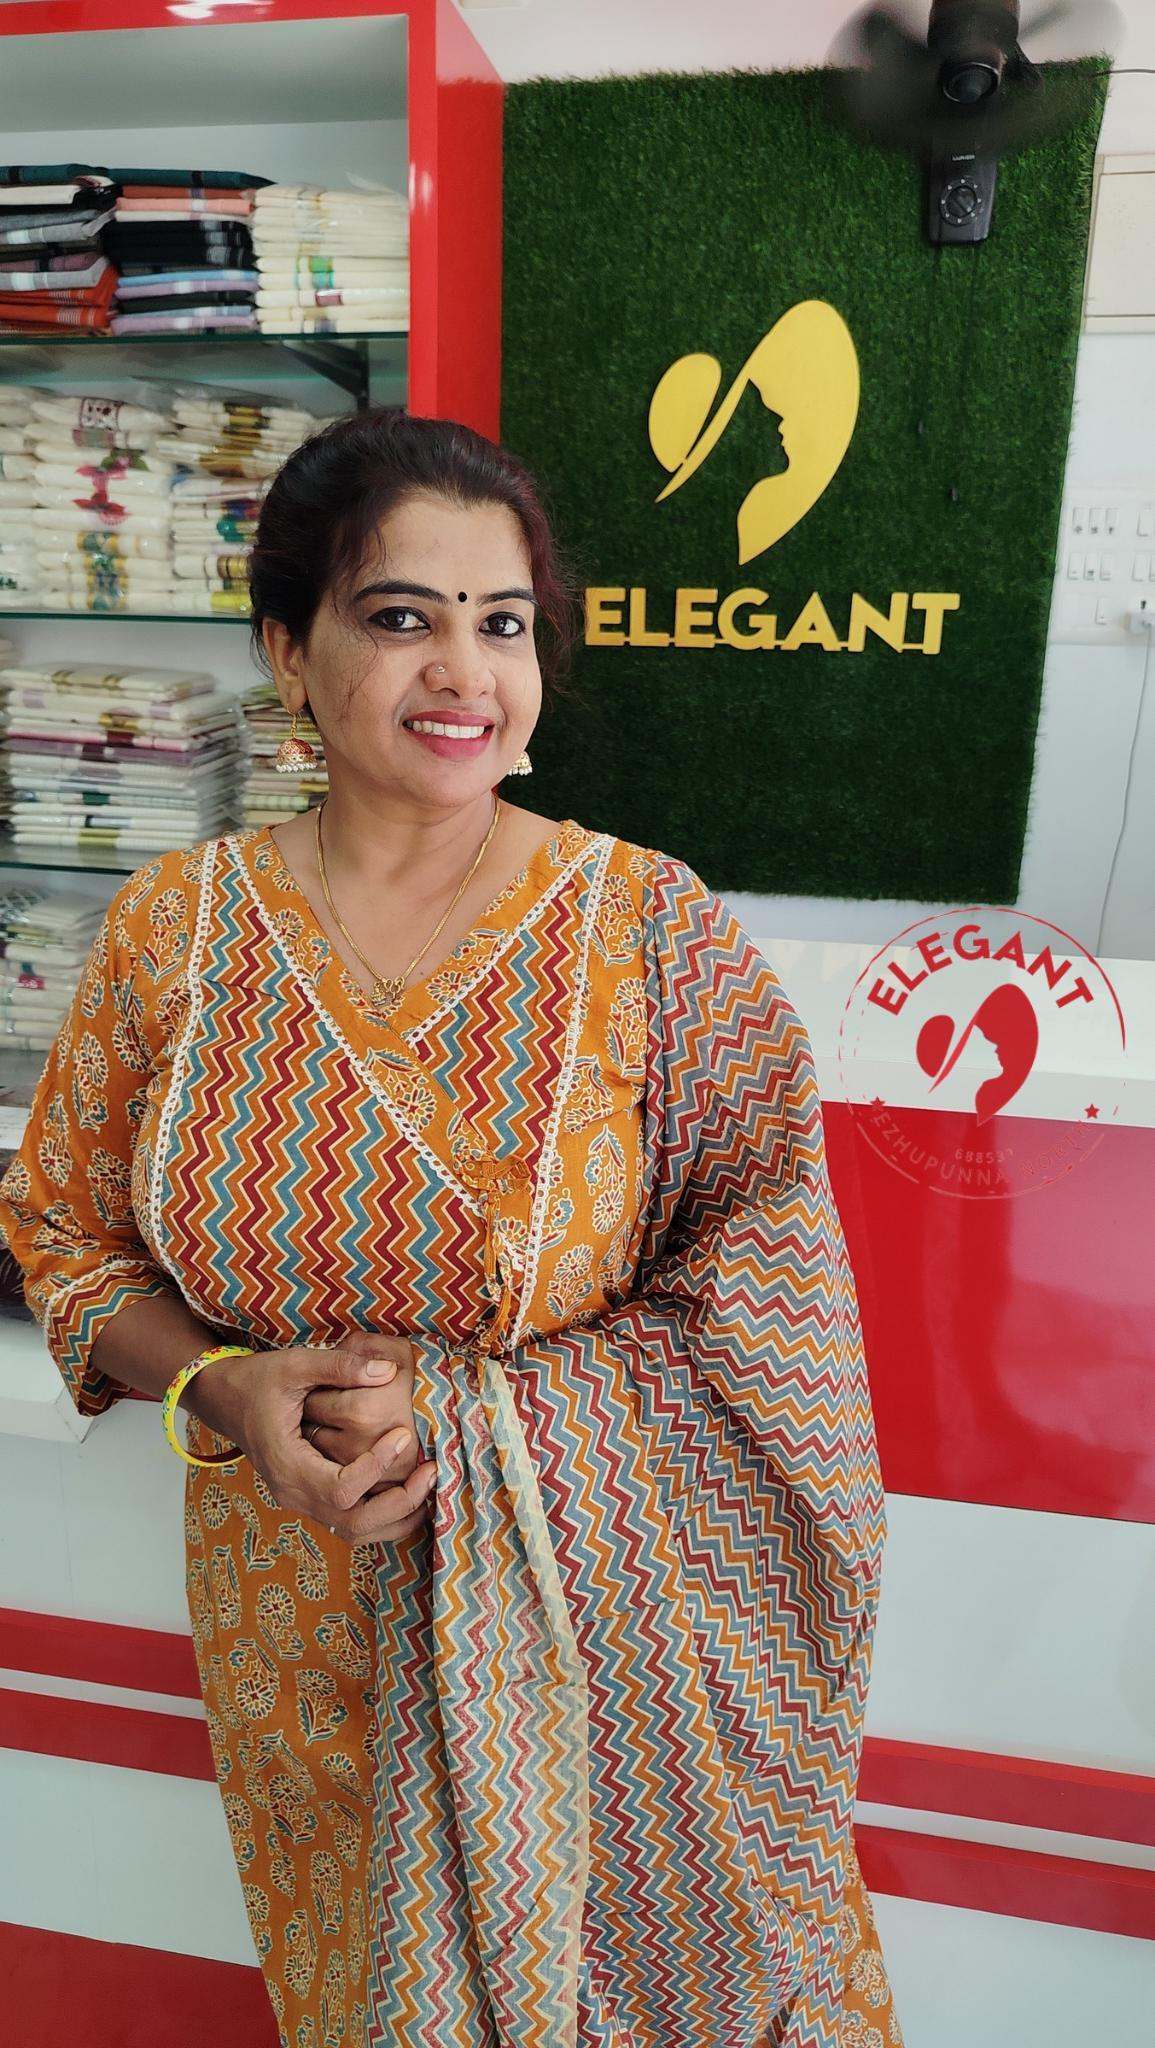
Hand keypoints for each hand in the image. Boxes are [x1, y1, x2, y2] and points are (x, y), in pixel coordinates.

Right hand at [195, 1330, 435, 1545]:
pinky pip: (351, 1522)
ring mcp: (301, 1501)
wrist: (227, 1400)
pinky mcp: (311, 1498)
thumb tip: (387, 1370)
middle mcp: (293, 1493)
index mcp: (288, 1465)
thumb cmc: (259, 1381)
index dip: (376, 1467)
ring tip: (428, 1484)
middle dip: (399, 1504)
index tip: (402, 1435)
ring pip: (355, 1532)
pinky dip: (384, 1515)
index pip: (342, 1489)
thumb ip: (339, 1365)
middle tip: (431, 1471)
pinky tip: (409, 1490)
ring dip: (396, 1517)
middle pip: (354, 1524)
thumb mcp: (294, 1364)